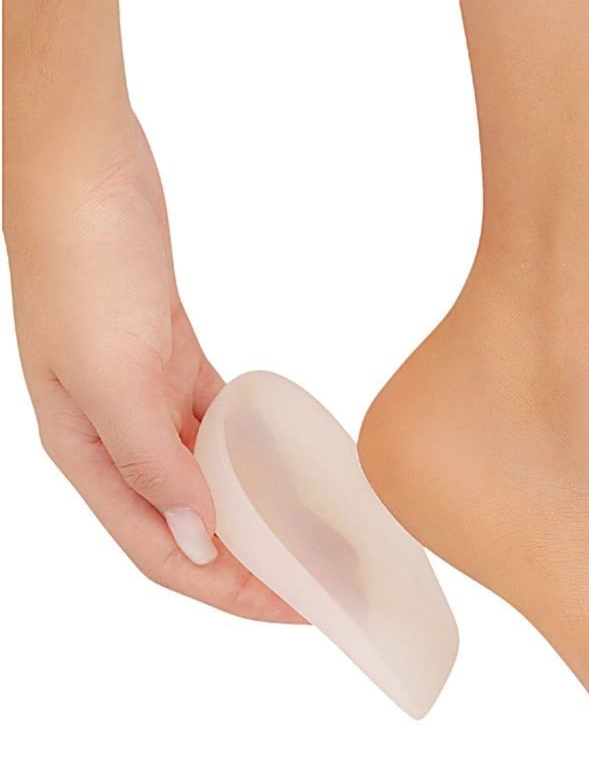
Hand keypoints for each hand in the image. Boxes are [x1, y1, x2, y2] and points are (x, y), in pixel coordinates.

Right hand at [6, 104, 300, 621]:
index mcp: (87, 452)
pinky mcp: (172, 362)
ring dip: (258, 512)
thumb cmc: (83, 258)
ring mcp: (144, 398)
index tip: (295, 610)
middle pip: (191, 527)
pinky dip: (252, 453)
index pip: (161, 553)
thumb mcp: (110, 370)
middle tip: (322, 583)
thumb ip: (148, 462)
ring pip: (208, 480)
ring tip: (316, 536)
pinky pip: (218, 427)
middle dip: (253, 565)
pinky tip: (288, 466)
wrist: (85, 162)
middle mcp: (114, 436)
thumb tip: (195, 539)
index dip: (228, 592)